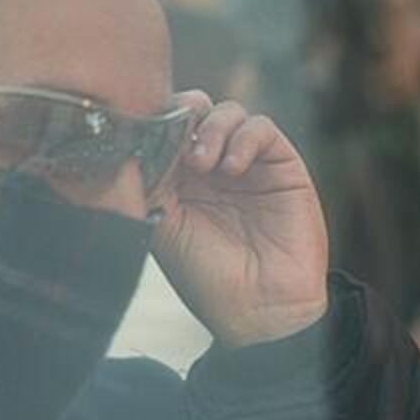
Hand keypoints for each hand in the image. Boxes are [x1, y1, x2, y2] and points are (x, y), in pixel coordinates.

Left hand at [154, 95, 328, 347]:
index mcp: (177, 179)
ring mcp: (246, 164)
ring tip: (203, 163)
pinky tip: (232, 168)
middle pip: (195, 110)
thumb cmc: (206, 276)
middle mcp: (211, 168)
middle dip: (183, 113)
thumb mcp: (163, 226)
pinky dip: (244, 137)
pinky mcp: (281, 165)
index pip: (165, 129)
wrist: (259, 308)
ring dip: (211, 128)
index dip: (156, 121)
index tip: (146, 134)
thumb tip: (138, 137)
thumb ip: (150, 179)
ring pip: (226, 113)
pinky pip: (261, 128)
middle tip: (176, 138)